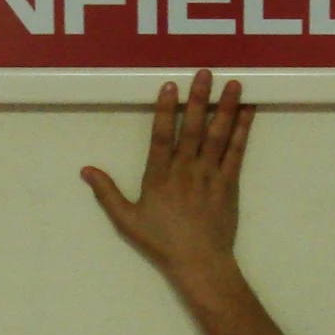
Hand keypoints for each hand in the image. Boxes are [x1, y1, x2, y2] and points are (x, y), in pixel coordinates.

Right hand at [81, 70, 255, 288]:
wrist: (199, 262)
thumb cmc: (162, 242)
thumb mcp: (127, 220)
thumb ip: (107, 193)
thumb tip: (86, 170)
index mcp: (159, 176)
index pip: (161, 136)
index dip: (165, 110)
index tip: (170, 86)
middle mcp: (185, 170)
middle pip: (193, 129)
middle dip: (199, 99)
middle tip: (205, 73)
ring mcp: (210, 175)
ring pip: (218, 136)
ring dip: (225, 108)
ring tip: (233, 83)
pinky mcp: (229, 183)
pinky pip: (236, 151)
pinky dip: (243, 130)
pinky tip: (248, 110)